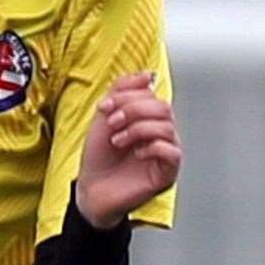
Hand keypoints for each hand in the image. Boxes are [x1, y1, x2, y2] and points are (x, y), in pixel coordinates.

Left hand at [76, 71, 181, 229]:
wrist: (91, 189)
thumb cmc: (98, 158)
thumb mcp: (103, 118)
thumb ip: (121, 92)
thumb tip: (145, 75)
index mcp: (147, 119)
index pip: (151, 95)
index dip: (127, 96)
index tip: (104, 108)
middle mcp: (161, 134)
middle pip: (162, 108)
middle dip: (133, 111)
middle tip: (112, 123)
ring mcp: (166, 153)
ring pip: (167, 127)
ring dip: (137, 129)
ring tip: (118, 141)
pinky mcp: (167, 172)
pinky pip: (173, 152)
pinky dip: (152, 147)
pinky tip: (136, 153)